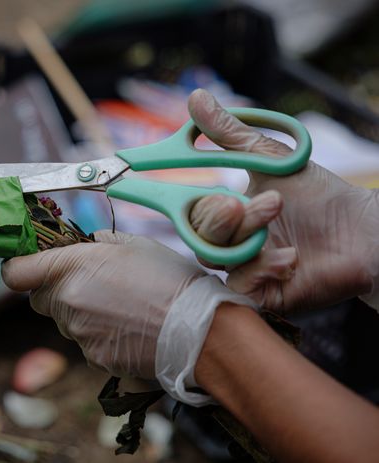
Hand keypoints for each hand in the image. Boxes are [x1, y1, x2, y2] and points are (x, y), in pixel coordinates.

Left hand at [2, 230, 254, 404]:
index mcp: (70, 268)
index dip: (19, 268)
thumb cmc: (168, 279)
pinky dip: (97, 335)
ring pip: (63, 321)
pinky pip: (84, 342)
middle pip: (39, 299)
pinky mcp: (93, 357)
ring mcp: (78, 333)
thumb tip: (87, 245)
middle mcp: (67, 302)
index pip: (15, 273)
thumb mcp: (133, 244)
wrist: (197, 330)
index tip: (30, 265)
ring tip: (118, 306)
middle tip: (87, 284)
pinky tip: (126, 327)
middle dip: (55, 291)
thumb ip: (98, 243)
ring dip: (78, 313)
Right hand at [188, 89, 378, 311]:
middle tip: (249, 203)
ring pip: (218, 259)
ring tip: (279, 223)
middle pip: (200, 236)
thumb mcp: (270, 160)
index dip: (192, 205)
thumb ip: (230, 134)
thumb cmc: (320, 196)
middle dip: (223, 219)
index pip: (192, 214)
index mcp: (227, 215)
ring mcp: (244, 271)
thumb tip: (196, 98)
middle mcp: (230, 244)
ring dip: (248, 237)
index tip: (207, 189)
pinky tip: (292, 258)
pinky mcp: (262, 296)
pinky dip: (264, 269)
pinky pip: (240, 285)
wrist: (363, 231)